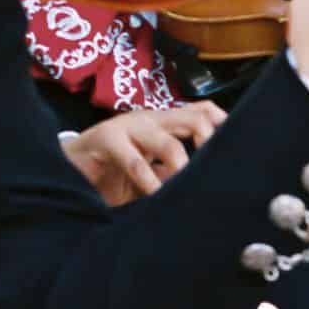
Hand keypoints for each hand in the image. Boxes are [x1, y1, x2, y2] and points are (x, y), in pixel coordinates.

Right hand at [62, 102, 226, 205]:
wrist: (65, 174)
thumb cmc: (113, 178)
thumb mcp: (151, 176)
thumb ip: (174, 176)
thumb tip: (210, 187)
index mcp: (165, 125)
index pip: (204, 112)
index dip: (225, 125)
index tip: (242, 149)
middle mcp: (151, 120)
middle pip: (196, 116)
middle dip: (211, 142)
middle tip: (217, 170)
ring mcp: (128, 126)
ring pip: (169, 139)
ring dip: (183, 166)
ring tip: (187, 187)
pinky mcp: (105, 139)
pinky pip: (135, 161)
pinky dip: (148, 182)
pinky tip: (154, 196)